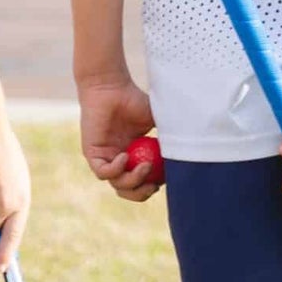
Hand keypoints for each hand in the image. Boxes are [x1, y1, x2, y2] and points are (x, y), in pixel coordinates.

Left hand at [79, 75, 158, 202]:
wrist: (112, 88)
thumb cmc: (135, 100)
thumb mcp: (159, 122)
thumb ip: (170, 138)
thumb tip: (189, 155)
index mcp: (135, 156)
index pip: (143, 181)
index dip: (154, 185)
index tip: (167, 179)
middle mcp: (119, 160)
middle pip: (128, 190)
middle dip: (141, 193)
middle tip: (153, 186)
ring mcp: (106, 158)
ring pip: (117, 184)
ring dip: (133, 180)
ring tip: (145, 166)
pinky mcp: (92, 154)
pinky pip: (103, 172)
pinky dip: (116, 169)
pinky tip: (125, 156)